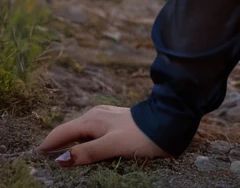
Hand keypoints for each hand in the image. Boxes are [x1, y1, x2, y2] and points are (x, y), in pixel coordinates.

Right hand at [35, 105, 172, 167]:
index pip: (62, 132)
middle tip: (43, 158)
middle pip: (70, 131)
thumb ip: (87, 152)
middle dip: (56, 143)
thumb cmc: (143, 134)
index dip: (47, 145)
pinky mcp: (116, 122)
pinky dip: (83, 140)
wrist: (170, 122)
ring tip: (59, 154)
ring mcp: (107, 117)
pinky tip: (84, 146)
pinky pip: (92, 132)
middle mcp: (97, 115)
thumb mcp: (113, 145)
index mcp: (92, 120)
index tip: (34, 156)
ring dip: (69, 141)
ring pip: (81, 130)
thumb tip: (60, 159)